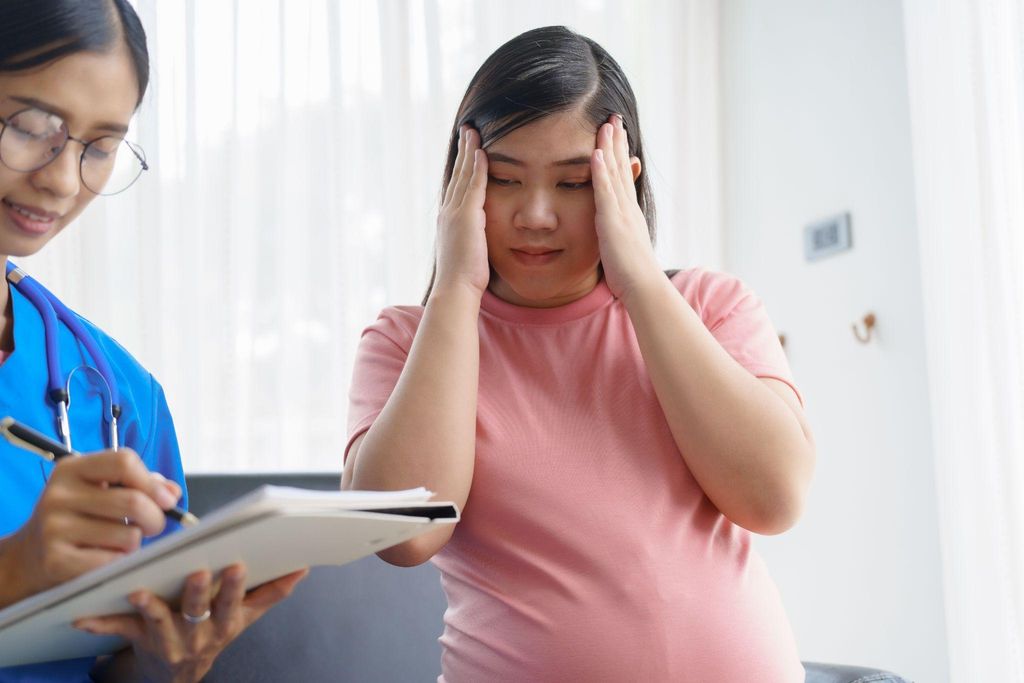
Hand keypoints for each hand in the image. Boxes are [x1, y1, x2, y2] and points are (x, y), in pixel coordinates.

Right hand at [0, 449, 181, 607]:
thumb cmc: (78, 518)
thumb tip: (172, 493)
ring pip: (128, 536)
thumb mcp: (100, 490)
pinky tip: (106, 557)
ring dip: (135, 543)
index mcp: (71, 469)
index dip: (153, 482)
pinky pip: (113, 561)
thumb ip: (140, 485)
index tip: (167, 500)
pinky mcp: (56, 561)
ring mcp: (54, 528)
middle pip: (132, 502)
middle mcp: (58, 495)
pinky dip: (120, 562)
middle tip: (153, 526)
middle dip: (155, 518)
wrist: (29, 556)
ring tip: (119, 542)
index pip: (124, 462)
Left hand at [76, 564, 308, 682]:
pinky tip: (82, 615)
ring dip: (147, 606)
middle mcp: (196, 633)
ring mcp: (165, 638)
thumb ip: (272, 593)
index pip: (231, 604)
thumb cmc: (212, 634)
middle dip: (197, 593)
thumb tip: (302, 567)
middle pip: (196, 610)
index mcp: (223, 624)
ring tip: (139, 591)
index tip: (236, 567)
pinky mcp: (138, 638)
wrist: (175, 675)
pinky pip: (118, 629)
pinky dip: (99, 623)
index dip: (233, 588)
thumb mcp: (244, 618)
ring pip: (157, 619)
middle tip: (197, 573)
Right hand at [434, 125, 489, 297]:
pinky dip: (477, 167)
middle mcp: (448, 213)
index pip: (456, 188)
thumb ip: (473, 243)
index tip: (465, 152)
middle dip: (462, 153)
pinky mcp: (467, 216)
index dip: (461, 169)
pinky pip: (474, 185)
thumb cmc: (463, 281)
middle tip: (466, 132)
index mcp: (448, 222)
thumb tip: (480, 243)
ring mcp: (455, 213)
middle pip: (457, 175)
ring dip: (469, 152)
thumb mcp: (468, 256)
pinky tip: (482, 151)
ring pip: (463, 175)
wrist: (455, 290)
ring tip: (473, 132)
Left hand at [591, 115, 660, 300]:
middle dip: (617, 142)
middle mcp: (628, 208)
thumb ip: (618, 235)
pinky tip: (596, 153)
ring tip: (606, 124)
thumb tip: (618, 232)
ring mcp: (622, 213)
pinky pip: (605, 192)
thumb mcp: (624, 249)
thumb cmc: (632, 276)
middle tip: (613, 117)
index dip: (619, 155)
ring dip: (609, 147)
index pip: (622, 177)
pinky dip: (600, 171)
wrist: (643, 287)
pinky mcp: (613, 222)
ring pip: (614, 173)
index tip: (616, 135)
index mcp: (628, 213)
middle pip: (620, 168)